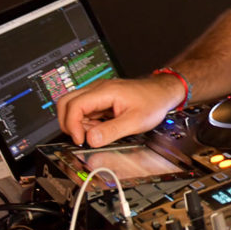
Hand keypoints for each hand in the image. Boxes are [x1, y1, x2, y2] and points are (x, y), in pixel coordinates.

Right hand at [56, 76, 183, 147]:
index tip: (80, 140)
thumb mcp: (135, 121)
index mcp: (105, 91)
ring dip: (78, 123)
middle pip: (66, 102)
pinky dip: (86, 122)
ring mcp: (99, 93)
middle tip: (80, 137)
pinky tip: (101, 128)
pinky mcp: (101, 99)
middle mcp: (98, 89)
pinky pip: (85, 110)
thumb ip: (112, 131)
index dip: (72, 125)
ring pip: (74, 106)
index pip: (74, 105)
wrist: (164, 92)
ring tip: (97, 132)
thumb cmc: (153, 102)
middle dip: (67, 123)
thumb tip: (91, 140)